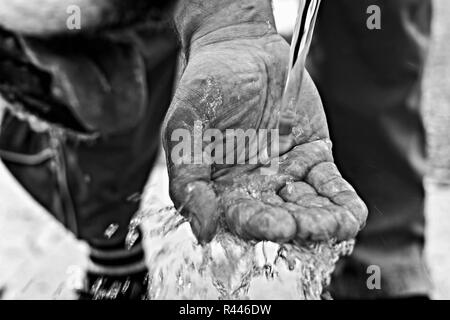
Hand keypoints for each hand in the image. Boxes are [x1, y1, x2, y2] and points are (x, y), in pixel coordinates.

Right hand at [163, 0, 366, 243]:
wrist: (240, 49)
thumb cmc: (206, 86)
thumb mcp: (185, 130)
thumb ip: (189, 179)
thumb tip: (203, 230)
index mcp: (222, 188)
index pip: (242, 217)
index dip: (260, 225)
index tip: (280, 227)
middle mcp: (255, 186)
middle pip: (279, 216)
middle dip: (298, 225)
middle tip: (313, 228)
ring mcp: (285, 172)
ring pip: (307, 204)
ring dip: (324, 218)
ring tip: (340, 226)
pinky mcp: (312, 155)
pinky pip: (328, 182)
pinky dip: (341, 199)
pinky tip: (353, 215)